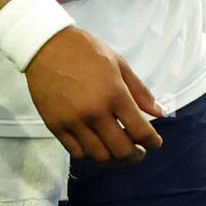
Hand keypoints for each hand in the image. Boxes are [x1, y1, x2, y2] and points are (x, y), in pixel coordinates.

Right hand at [25, 26, 165, 164]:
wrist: (46, 45)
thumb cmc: (85, 50)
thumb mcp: (118, 63)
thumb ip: (140, 91)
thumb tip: (159, 113)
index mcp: (114, 94)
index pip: (140, 131)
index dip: (152, 143)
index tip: (154, 143)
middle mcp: (95, 113)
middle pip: (122, 151)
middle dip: (136, 156)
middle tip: (139, 152)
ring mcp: (74, 122)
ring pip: (99, 156)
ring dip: (114, 160)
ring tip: (118, 152)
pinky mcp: (55, 126)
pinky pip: (77, 152)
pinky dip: (91, 155)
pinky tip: (97, 147)